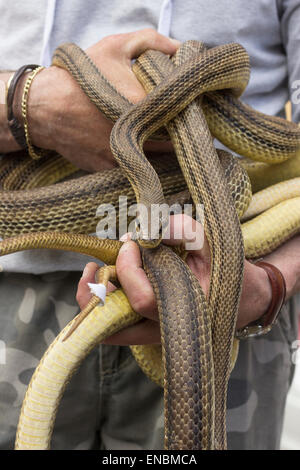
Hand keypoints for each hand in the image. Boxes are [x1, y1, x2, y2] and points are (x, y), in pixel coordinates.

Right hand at [14, 29, 178, 170]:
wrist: (45, 107)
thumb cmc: (82, 77)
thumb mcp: (115, 47)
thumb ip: (152, 42)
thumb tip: (182, 48)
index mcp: (145, 104)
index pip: (186, 115)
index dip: (194, 113)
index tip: (195, 109)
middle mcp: (138, 134)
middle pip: (176, 141)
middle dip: (180, 133)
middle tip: (182, 124)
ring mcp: (125, 155)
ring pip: (158, 159)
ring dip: (163, 148)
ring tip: (160, 133)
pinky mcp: (112, 168)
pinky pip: (136, 167)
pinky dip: (141, 158)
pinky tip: (138, 145)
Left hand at [76, 215, 273, 344]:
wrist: (242, 299)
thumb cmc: (226, 272)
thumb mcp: (213, 245)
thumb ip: (186, 230)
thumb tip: (150, 229)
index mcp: (186, 312)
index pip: (143, 299)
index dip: (129, 268)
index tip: (131, 242)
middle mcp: (166, 329)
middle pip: (117, 323)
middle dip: (99, 291)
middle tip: (98, 263)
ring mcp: (154, 333)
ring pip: (110, 329)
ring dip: (92, 301)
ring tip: (92, 270)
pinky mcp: (147, 329)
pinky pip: (114, 325)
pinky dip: (100, 305)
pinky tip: (100, 279)